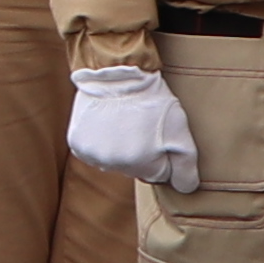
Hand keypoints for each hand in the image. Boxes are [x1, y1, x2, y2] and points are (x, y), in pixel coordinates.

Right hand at [64, 65, 197, 193]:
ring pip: (114, 161)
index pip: (157, 174)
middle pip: (134, 169)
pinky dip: (100, 140)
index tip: (159, 134)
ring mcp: (92, 154)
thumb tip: (185, 190)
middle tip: (142, 125)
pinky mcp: (77, 143)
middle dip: (141, 152)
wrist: (118, 72)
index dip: (162, 154)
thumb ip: (186, 167)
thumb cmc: (153, 101)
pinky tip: (107, 122)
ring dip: (119, 146)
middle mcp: (112, 165)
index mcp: (139, 165)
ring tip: (125, 121)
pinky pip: (94, 151)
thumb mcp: (181, 132)